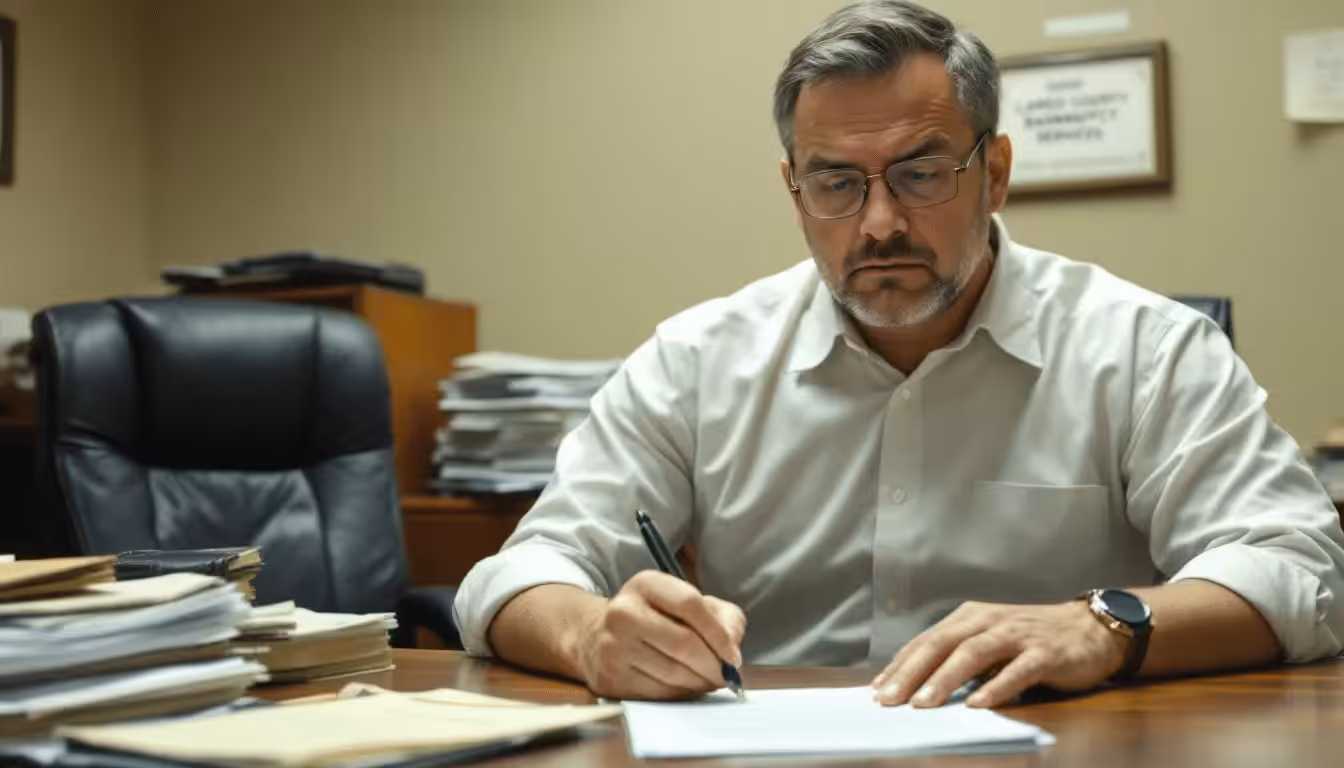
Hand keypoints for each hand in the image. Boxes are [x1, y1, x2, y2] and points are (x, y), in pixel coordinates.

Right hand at [573, 570, 745, 699]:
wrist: (597, 636)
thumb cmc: (655, 618)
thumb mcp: (687, 602)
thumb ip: (722, 616)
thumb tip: (732, 649)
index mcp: (646, 584)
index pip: (690, 604)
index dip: (719, 633)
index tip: (733, 655)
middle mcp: (624, 611)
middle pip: (684, 643)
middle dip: (714, 665)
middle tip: (726, 675)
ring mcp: (613, 646)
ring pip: (674, 673)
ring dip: (701, 682)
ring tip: (708, 679)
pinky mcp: (610, 678)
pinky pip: (659, 693)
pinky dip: (681, 694)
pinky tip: (686, 686)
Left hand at [871, 600, 1127, 708]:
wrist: (1090, 628)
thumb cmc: (1032, 638)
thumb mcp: (990, 640)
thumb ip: (958, 656)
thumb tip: (916, 684)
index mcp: (969, 618)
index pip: (926, 642)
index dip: (899, 666)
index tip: (876, 691)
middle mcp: (988, 621)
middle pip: (941, 645)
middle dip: (911, 674)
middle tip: (889, 700)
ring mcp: (1016, 635)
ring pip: (972, 654)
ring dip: (945, 680)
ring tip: (924, 704)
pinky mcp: (1044, 653)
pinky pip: (1016, 671)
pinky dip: (995, 688)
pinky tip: (978, 705)